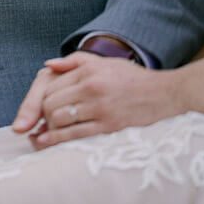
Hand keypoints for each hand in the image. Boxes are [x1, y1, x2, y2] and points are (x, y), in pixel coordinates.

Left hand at [16, 52, 179, 149]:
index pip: (50, 84)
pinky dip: (57, 139)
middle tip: (40, 122)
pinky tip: (47, 142)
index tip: (38, 107)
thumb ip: (73, 61)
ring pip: (59, 118)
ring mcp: (100, 107)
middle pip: (51, 102)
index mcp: (87, 70)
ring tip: (44, 132)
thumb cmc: (132, 77)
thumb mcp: (104, 62)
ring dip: (48, 127)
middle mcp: (91, 87)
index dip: (39, 98)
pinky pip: (75, 134)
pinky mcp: (108, 126)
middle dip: (41, 114)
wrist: (164, 94)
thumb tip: (47, 65)